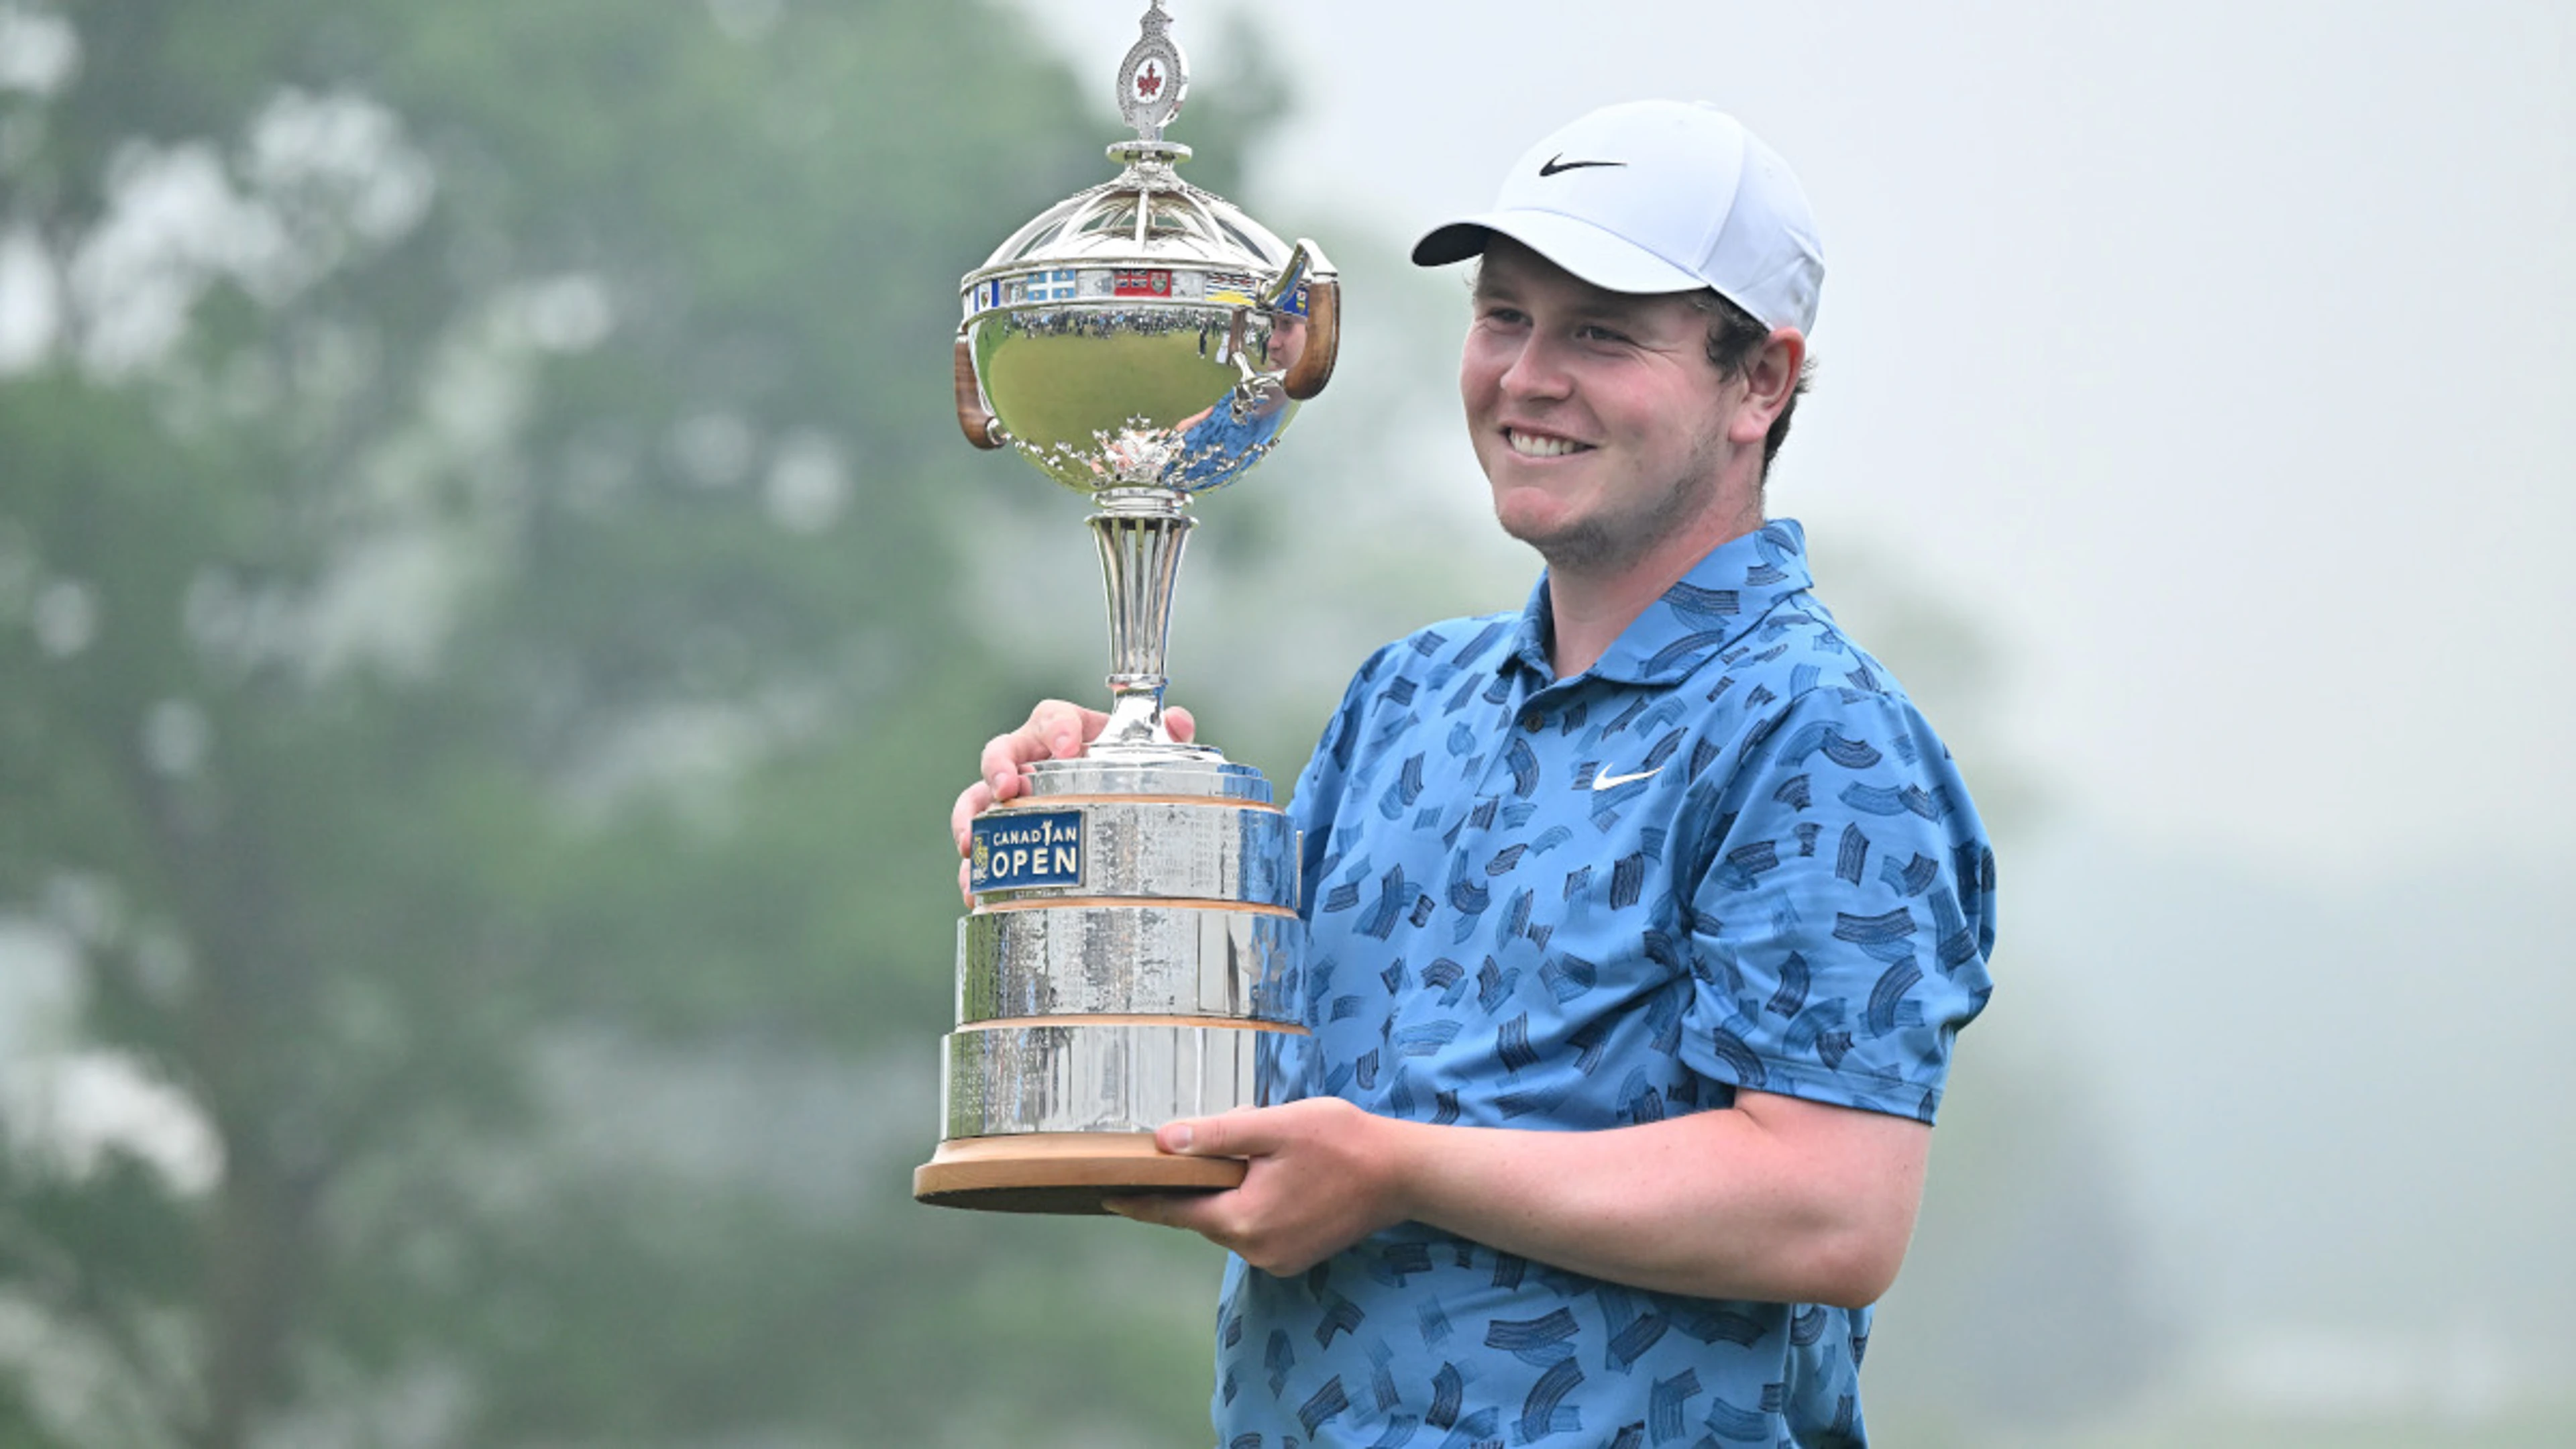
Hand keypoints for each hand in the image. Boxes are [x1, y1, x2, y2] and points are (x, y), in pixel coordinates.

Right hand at [949, 700, 1194, 902]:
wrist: (1113, 804)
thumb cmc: (1124, 771)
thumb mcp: (1149, 755)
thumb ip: (1168, 736)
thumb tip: (1181, 724)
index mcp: (1065, 731)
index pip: (1052, 717)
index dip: (1058, 728)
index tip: (1069, 746)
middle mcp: (1030, 758)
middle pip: (1002, 750)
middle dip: (998, 767)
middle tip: (1006, 788)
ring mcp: (1012, 795)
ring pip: (977, 796)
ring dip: (969, 817)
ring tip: (970, 842)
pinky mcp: (1002, 831)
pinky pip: (981, 844)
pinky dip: (974, 867)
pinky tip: (975, 890)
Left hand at [1101, 1099, 1410, 1277]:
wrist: (1402, 1174)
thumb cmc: (1340, 1141)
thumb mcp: (1273, 1126)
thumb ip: (1216, 1134)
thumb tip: (1163, 1141)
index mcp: (1243, 1220)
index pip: (1173, 1211)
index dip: (1139, 1199)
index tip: (1104, 1194)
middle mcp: (1255, 1251)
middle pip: (1204, 1214)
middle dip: (1199, 1182)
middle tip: (1210, 1141)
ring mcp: (1277, 1259)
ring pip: (1231, 1221)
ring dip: (1230, 1191)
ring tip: (1260, 1153)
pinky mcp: (1295, 1257)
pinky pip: (1256, 1229)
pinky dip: (1252, 1204)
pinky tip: (1277, 1175)